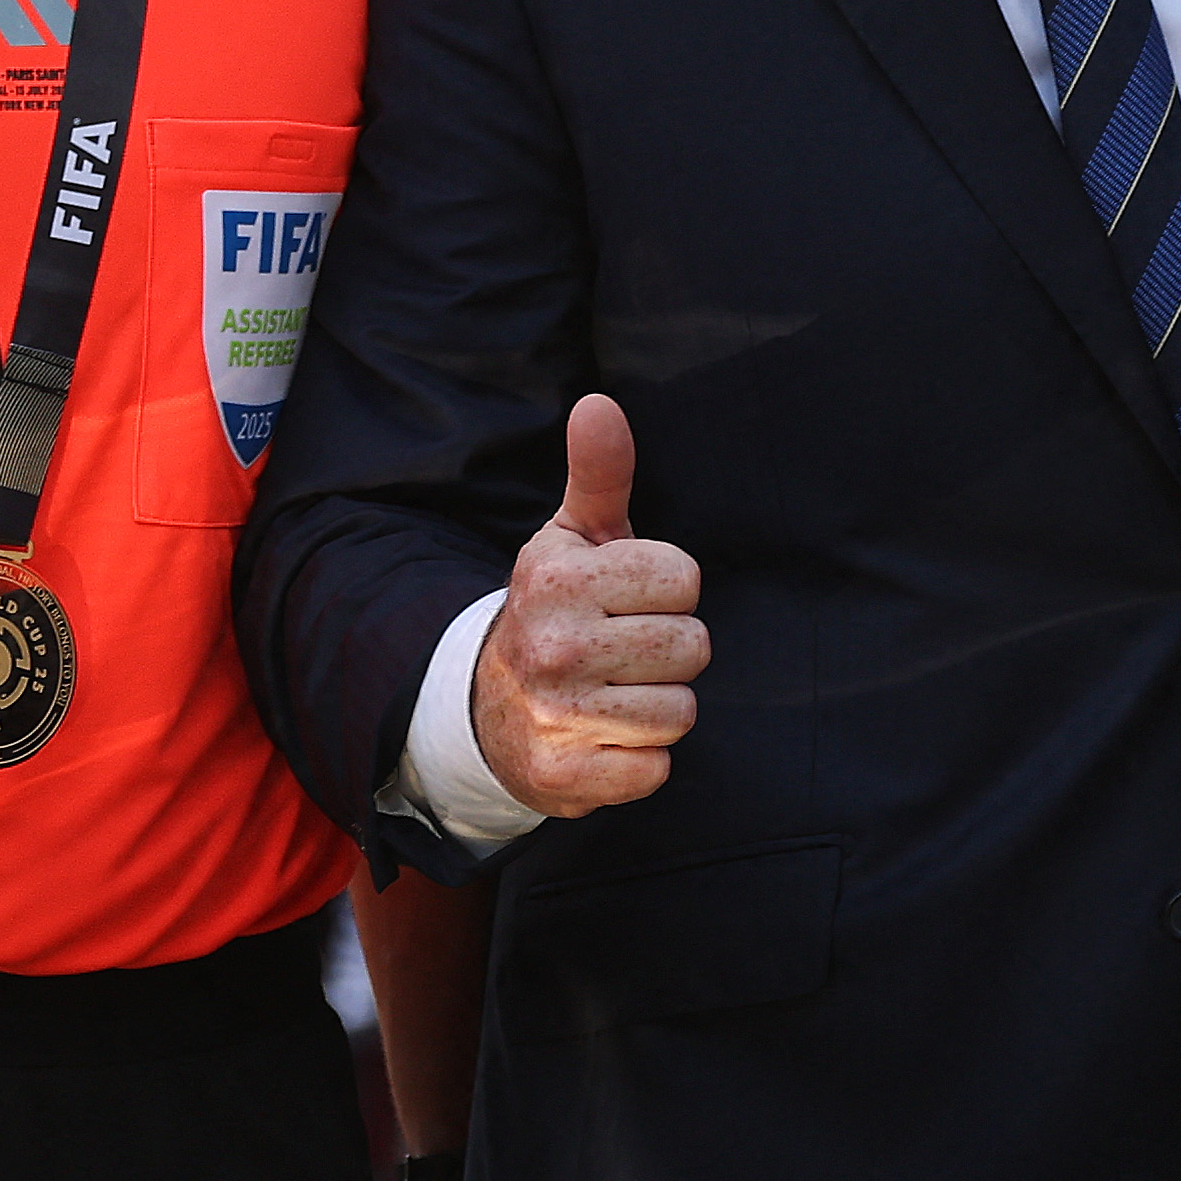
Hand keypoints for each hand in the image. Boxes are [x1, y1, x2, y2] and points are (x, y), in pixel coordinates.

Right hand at [469, 395, 704, 814]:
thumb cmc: (557, 611)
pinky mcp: (562, 777)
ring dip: (657, 708)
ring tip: (612, 694)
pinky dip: (640, 761)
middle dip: (669, 651)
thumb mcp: (573, 537)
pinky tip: (604, 739)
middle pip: (692, 646)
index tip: (624, 600)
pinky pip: (656, 770)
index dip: (666, 590)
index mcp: (555, 578)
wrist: (488, 710)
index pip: (684, 577)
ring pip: (680, 711)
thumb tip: (600, 403)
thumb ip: (600, 471)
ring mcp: (554, 716)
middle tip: (621, 652)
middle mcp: (550, 646)